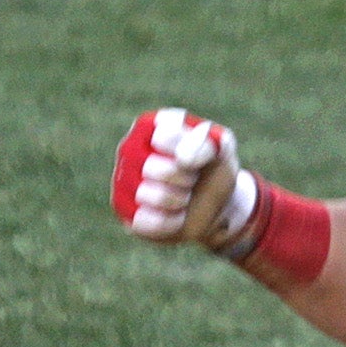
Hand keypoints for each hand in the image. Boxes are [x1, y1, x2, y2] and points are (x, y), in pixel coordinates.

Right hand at [111, 107, 257, 249]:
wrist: (215, 206)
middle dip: (186, 179)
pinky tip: (176, 215)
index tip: (199, 159)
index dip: (191, 153)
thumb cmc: (213, 171)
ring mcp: (123, 180)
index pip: (164, 136)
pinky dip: (171, 222)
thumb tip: (183, 158)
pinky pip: (145, 221)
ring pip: (150, 195)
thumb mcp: (223, 151)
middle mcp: (130, 148)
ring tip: (184, 196)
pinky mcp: (125, 211)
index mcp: (151, 125)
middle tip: (192, 180)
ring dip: (179, 200)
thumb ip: (212, 142)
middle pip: (154, 169)